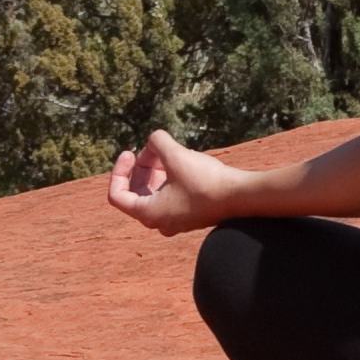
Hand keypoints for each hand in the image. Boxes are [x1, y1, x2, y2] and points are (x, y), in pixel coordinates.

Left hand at [104, 129, 250, 235]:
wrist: (241, 196)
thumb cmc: (206, 181)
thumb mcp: (177, 156)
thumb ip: (158, 142)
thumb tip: (153, 137)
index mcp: (148, 213)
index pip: (117, 195)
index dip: (119, 170)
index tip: (130, 152)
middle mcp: (159, 222)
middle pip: (137, 192)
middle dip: (142, 166)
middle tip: (153, 147)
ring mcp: (176, 220)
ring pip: (155, 193)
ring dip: (156, 170)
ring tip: (168, 150)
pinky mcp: (191, 214)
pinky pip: (170, 195)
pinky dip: (170, 178)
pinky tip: (182, 161)